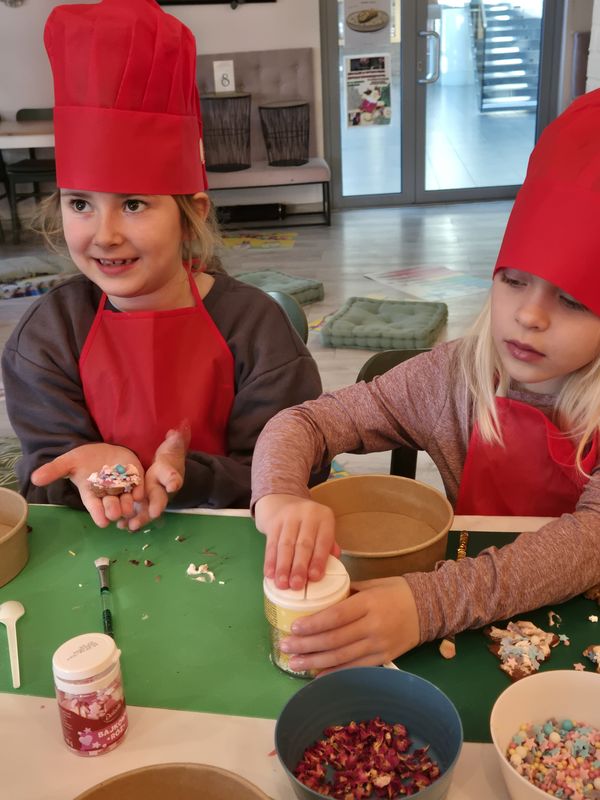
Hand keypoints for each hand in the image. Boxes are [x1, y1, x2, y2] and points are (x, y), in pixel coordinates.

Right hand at [31, 443, 143, 527]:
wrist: (102, 449)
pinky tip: (138, 493)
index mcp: (92, 494)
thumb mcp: (69, 462)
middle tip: (115, 513)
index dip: (98, 515)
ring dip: (128, 504)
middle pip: (111, 506)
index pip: (94, 508)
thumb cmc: (85, 459)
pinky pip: (138, 487)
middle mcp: (108, 494)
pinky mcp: (135, 478)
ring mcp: (122, 487)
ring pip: (126, 500)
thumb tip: (34, 479)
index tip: (102, 523)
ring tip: (128, 507)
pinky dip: (139, 490)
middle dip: (113, 510)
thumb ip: (55, 470)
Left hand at [117, 425, 189, 530]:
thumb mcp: (173, 445)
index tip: (173, 485)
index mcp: (168, 474)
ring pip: (148, 510)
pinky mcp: (143, 503)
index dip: (173, 480)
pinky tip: (121, 526)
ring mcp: (153, 498)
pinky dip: (130, 520)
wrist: (167, 469)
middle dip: (157, 505)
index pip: (173, 476)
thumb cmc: (170, 456)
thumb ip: (176, 439)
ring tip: (130, 526)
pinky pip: (138, 513)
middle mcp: (162, 489)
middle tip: (154, 513)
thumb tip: (178, 428)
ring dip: (141, 518)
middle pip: (161, 498)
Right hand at [255, 494, 339, 589]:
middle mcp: (307, 513)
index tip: (314, 577)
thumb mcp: (321, 529)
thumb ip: (327, 547)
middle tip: (296, 585)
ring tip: (282, 584)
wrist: (282, 502)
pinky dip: (270, 561)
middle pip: (303, 543)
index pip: (323, 540)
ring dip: (283, 567)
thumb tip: (334, 564)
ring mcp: (288, 516)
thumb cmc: (308, 524)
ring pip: (285, 545)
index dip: (319, 559)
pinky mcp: (273, 521)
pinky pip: (271, 544)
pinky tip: (270, 574)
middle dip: (299, 566)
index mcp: (324, 517)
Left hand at [279, 577, 419, 672]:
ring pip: (342, 657)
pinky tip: (317, 675)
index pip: (336, 616)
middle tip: (285, 648)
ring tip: (294, 664)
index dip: (313, 624)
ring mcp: (379, 645)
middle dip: (306, 645)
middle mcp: (373, 626)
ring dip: (315, 662)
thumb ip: (347, 592)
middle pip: (334, 639)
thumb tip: (320, 598)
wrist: (429, 608)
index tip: (293, 628)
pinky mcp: (384, 659)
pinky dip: (334, 673)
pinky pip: (355, 668)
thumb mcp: (371, 584)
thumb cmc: (396, 591)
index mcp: (368, 603)